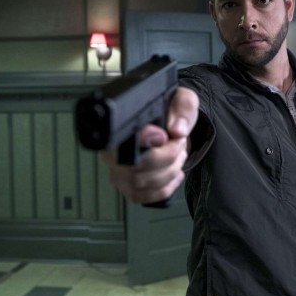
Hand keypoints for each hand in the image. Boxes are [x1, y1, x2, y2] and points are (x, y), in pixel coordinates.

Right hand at [100, 87, 198, 204]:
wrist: (169, 126)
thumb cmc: (170, 112)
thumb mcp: (181, 99)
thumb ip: (183, 107)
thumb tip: (177, 129)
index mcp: (122, 122)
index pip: (122, 135)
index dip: (144, 138)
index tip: (162, 136)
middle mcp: (112, 148)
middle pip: (135, 166)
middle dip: (167, 157)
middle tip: (178, 143)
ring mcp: (117, 170)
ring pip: (139, 183)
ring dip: (168, 172)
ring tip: (177, 156)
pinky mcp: (126, 186)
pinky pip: (141, 196)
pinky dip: (163, 189)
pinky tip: (173, 175)